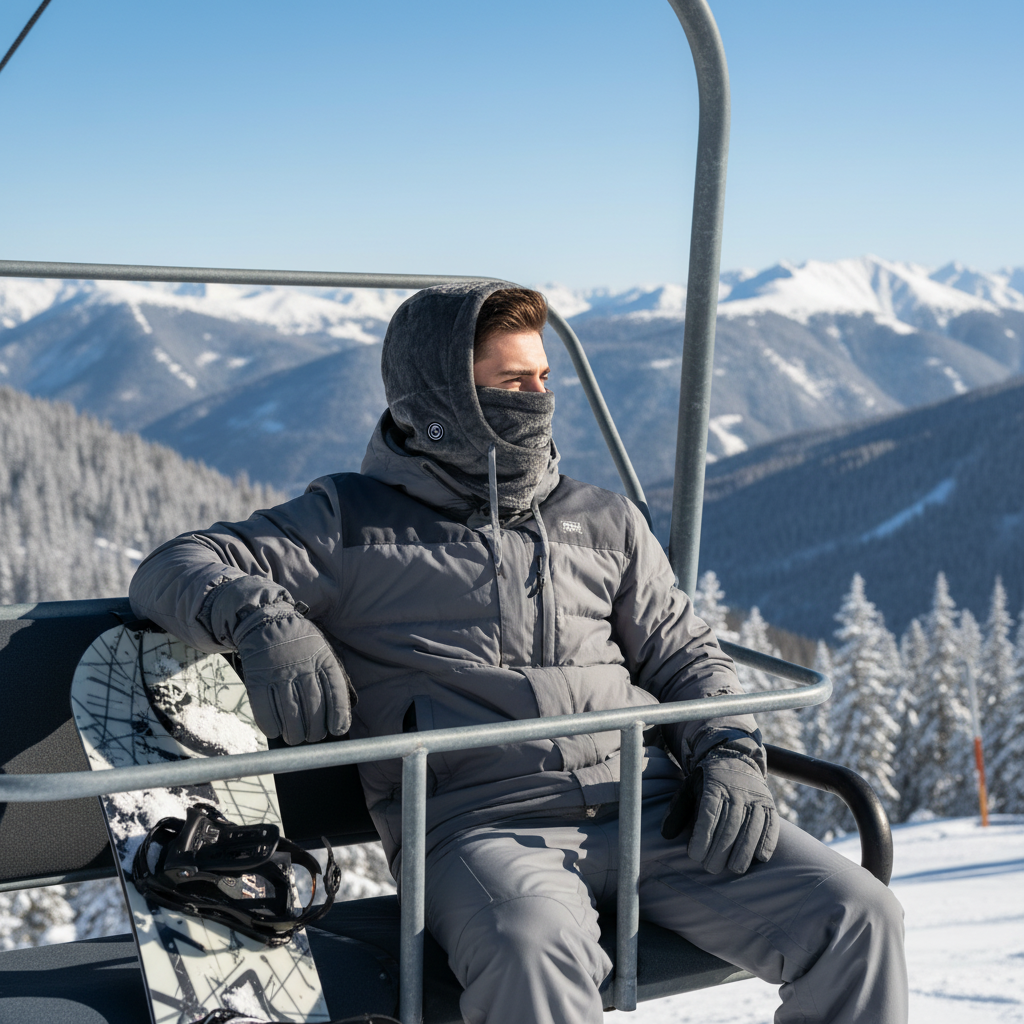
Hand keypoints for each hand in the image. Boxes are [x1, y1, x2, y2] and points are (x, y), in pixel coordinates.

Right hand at [235, 602, 352, 744]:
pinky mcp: (257, 679)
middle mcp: (302, 667)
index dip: (339, 715)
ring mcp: (279, 673)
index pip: (336, 691)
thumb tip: (337, 712)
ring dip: (294, 733)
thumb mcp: (321, 650)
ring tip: (296, 738)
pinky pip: (265, 709)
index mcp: (322, 658)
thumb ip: (329, 675)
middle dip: (316, 729)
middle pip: (314, 707)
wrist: (266, 621)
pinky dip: (271, 725)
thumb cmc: (298, 643)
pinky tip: (276, 731)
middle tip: (313, 736)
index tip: (338, 730)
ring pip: (291, 713)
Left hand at [661, 751, 778, 873]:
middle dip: (720, 851)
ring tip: (734, 869)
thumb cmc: (708, 781)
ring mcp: (756, 797)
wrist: (736, 759)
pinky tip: (759, 858)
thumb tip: (666, 835)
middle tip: (711, 868)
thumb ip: (678, 810)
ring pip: (751, 828)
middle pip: (730, 825)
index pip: (708, 814)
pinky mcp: (770, 804)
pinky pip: (771, 825)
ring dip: (743, 852)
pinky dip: (766, 842)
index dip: (702, 837)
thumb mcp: (689, 787)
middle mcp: (737, 790)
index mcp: (714, 785)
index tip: (695, 856)